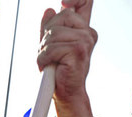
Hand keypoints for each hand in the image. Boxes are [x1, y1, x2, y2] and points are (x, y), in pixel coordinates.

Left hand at [38, 0, 96, 116]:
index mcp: (83, 29)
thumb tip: (49, 10)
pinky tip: (49, 66)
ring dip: (44, 49)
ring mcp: (85, 41)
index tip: (64, 2)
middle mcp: (87, 33)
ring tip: (49, 61)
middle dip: (47, 34)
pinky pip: (52, 47)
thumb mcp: (51, 44)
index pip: (85, 2)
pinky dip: (44, 58)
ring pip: (54, 33)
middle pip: (61, 16)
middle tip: (49, 52)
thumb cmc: (60, 70)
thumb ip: (51, 27)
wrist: (65, 92)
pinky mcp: (78, 50)